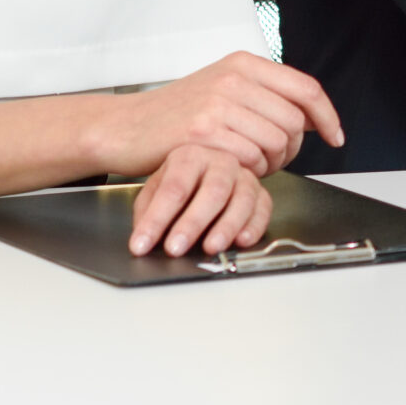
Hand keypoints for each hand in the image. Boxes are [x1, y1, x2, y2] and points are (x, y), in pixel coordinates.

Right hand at [91, 52, 342, 179]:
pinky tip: (231, 167)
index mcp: (244, 64)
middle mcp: (234, 79)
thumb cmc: (178, 114)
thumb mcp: (225, 89)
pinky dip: (246, 172)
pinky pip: (249, 160)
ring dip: (268, 164)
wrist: (127, 127)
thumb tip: (312, 116)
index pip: (306, 88)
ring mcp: (217, 104)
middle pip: (294, 122)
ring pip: (275, 143)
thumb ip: (266, 95)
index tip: (336, 136)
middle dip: (291, 150)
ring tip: (246, 162)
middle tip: (271, 159)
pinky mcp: (202, 132)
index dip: (328, 116)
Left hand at [129, 145, 273, 257]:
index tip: (142, 244)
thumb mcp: (154, 192)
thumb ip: (147, 214)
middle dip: (193, 222)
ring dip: (227, 226)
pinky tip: (242, 240)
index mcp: (189, 157)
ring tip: (210, 248)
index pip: (174, 189)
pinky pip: (263, 208)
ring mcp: (244, 176)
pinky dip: (255, 226)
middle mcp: (220, 162)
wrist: (204, 172)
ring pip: (242, 199)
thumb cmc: (178, 183)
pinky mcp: (261, 193)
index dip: (157, 219)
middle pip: (212, 190)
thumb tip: (142, 240)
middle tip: (175, 248)